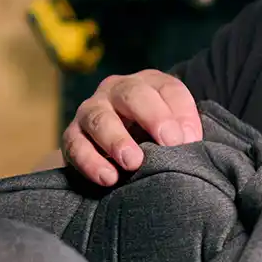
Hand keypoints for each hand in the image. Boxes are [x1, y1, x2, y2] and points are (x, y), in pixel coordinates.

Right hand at [61, 70, 202, 184]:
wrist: (117, 150)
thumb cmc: (154, 137)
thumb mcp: (174, 128)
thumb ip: (184, 129)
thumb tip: (187, 139)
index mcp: (147, 83)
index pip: (167, 89)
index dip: (180, 112)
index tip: (188, 140)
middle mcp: (116, 90)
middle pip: (132, 95)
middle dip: (152, 117)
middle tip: (168, 143)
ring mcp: (91, 110)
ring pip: (99, 118)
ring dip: (116, 140)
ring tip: (133, 163)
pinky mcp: (72, 135)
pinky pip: (75, 145)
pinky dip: (90, 162)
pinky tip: (108, 178)